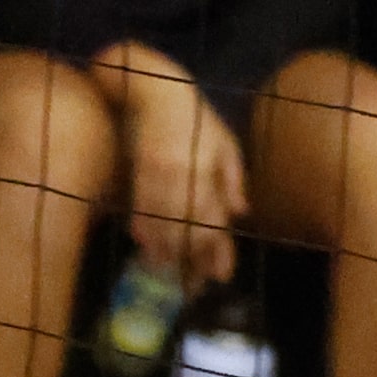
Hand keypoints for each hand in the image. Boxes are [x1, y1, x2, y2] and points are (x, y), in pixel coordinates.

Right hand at [104, 46, 247, 287]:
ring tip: (173, 276)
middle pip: (188, 228)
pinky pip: (139, 209)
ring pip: (163, 224)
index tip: (220, 276)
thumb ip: (234, 177)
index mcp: (207, 169)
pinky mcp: (136, 174)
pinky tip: (148, 249)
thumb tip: (241, 212)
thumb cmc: (195, 115)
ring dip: (168, 253)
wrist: (155, 89)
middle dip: (192, 260)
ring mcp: (157, 176)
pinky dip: (145, 232)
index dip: (218, 250)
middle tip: (194, 287)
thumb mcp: (224, 140)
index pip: (214, 218)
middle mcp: (183, 176)